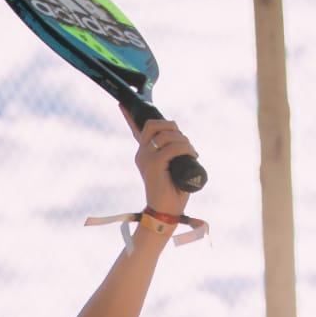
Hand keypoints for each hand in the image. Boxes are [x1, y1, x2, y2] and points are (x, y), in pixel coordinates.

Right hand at [118, 101, 198, 215]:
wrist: (165, 212)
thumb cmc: (172, 192)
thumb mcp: (172, 168)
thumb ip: (171, 154)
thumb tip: (180, 141)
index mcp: (144, 154)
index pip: (136, 129)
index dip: (130, 116)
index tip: (123, 104)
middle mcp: (142, 153)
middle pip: (155, 124)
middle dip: (174, 128)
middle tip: (185, 143)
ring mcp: (146, 158)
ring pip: (168, 135)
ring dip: (185, 142)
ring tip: (192, 154)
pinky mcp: (154, 164)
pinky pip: (173, 147)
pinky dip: (186, 149)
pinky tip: (192, 157)